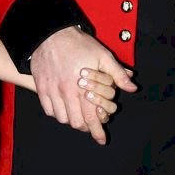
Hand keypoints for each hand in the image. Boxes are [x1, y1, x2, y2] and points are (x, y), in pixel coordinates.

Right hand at [30, 27, 136, 144]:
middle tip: (90, 123)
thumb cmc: (79, 45)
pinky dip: (57, 112)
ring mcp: (51, 91)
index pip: (91, 117)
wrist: (51, 33)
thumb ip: (118, 74)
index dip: (97, 132)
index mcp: (82, 87)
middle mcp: (66, 92)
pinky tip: (63, 106)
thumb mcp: (103, 56)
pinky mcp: (41, 87)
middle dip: (85, 126)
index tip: (102, 140)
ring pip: (62, 118)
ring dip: (71, 119)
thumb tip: (132, 88)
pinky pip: (49, 109)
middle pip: (76, 122)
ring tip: (77, 113)